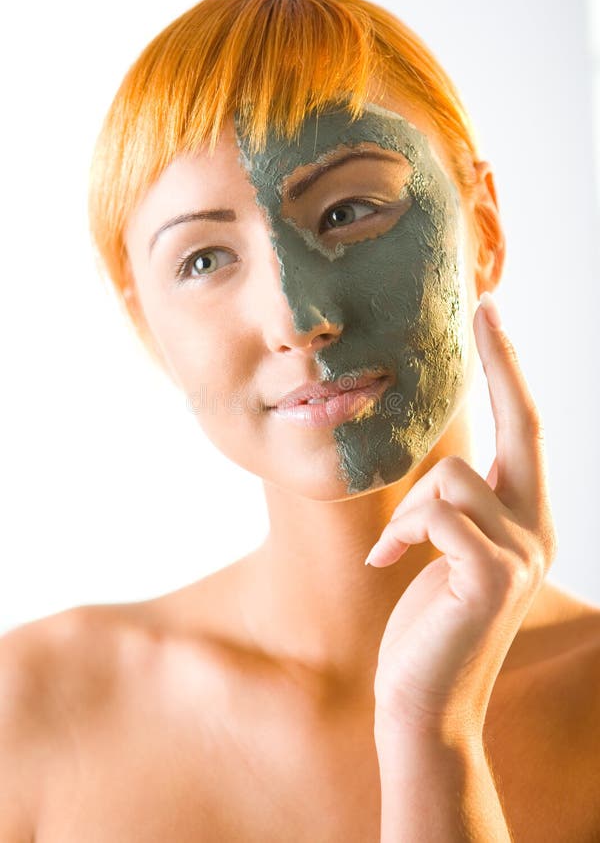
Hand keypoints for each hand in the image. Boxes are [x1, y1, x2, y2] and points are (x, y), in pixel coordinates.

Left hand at [366, 292, 557, 742]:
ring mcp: (521, 554)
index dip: (510, 371)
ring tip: (396, 548)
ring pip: (452, 476)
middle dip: (503, 361)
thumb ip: (454, 512)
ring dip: (409, 510)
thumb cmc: (426, 625)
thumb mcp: (445, 554)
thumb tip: (439, 478)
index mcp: (526, 520)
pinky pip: (436, 513)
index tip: (492, 317)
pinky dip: (403, 533)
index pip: (526, 430)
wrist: (422, 703)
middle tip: (485, 306)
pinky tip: (388, 564)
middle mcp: (536, 530)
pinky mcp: (491, 577)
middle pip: (525, 424)